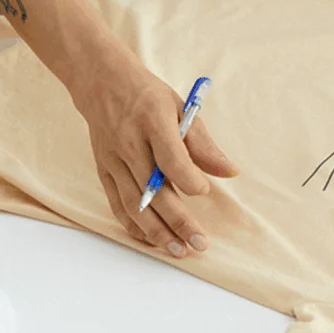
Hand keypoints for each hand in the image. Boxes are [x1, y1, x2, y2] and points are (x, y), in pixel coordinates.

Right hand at [72, 55, 238, 258]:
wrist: (103, 83)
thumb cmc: (148, 95)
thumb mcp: (180, 106)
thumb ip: (202, 142)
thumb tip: (230, 171)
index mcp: (152, 119)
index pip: (171, 158)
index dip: (189, 179)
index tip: (204, 191)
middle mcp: (129, 142)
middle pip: (153, 190)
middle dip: (178, 220)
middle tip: (199, 242)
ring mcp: (113, 159)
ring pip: (134, 204)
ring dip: (156, 232)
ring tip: (179, 249)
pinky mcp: (103, 170)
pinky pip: (117, 205)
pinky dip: (134, 226)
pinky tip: (152, 239)